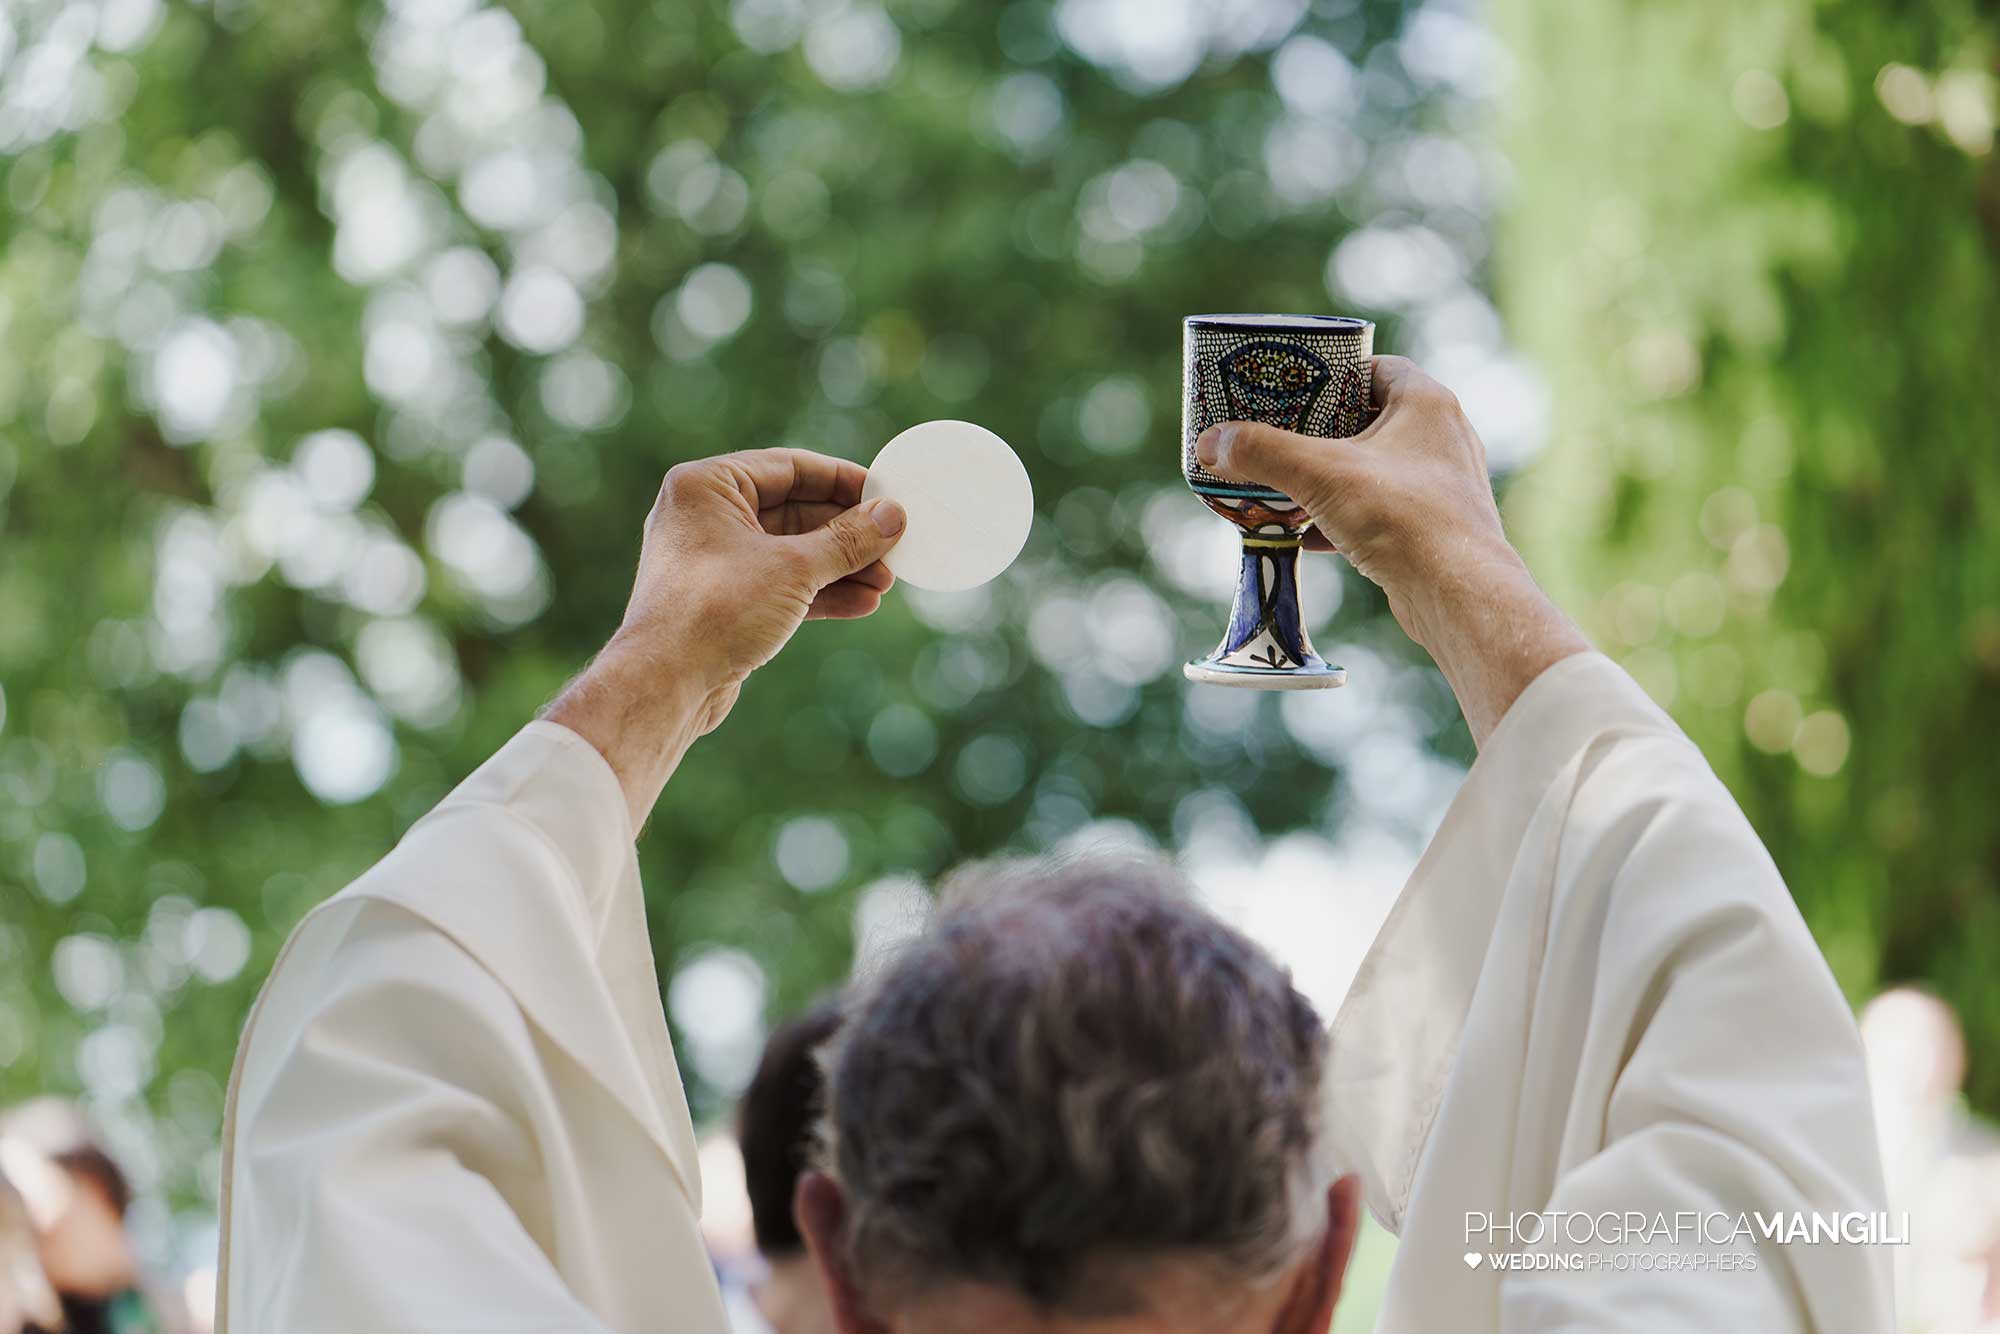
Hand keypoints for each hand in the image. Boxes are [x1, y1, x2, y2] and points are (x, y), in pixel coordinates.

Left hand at [545, 449, 904, 828]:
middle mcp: (704, 516)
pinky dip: (817, 592)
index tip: (886, 494)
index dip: (843, 481)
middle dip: (846, 534)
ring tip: (884, 582)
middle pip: (792, 511)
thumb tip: (893, 516)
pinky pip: (778, 584)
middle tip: (893, 545)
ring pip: (789, 552)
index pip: (789, 467)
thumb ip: (848, 539)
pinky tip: (861, 604)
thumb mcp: (796, 568)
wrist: (666, 684)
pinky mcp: (722, 601)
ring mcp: (712, 561)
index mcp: (707, 485)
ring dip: (839, 567)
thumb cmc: (717, 611)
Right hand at [1194, 357, 1587, 743]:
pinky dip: (1343, 517)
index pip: (1373, 367)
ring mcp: (1441, 485)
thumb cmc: (1403, 518)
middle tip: (1275, 438)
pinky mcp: (1433, 528)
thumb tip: (1211, 443)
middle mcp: (1442, 438)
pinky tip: (1306, 536)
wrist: (1458, 594)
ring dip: (1329, 478)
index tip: (1291, 389)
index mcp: (1426, 403)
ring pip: (1372, 469)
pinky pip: (1379, 511)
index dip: (1330, 374)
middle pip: (1368, 419)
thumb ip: (1262, 453)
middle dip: (1318, 432)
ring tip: (1284, 486)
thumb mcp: (1320, 474)